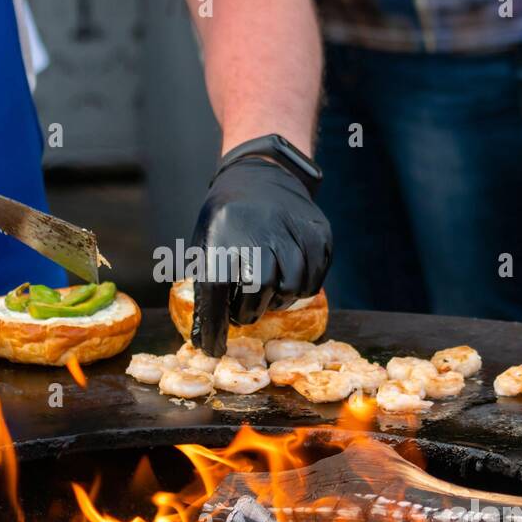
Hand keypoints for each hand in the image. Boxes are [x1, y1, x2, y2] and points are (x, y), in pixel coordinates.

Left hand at [190, 155, 331, 356]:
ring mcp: (292, 229)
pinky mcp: (318, 233)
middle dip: (250, 311)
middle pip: (259, 288)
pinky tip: (286, 283)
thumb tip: (204, 336)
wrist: (260, 174)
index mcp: (222, 233)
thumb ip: (206, 284)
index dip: (215, 324)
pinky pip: (313, 279)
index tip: (213, 347)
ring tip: (266, 295)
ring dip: (277, 301)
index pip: (217, 289)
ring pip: (291, 287)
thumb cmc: (226, 219)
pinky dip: (300, 290)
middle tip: (244, 312)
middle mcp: (258, 230)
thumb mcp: (205, 243)